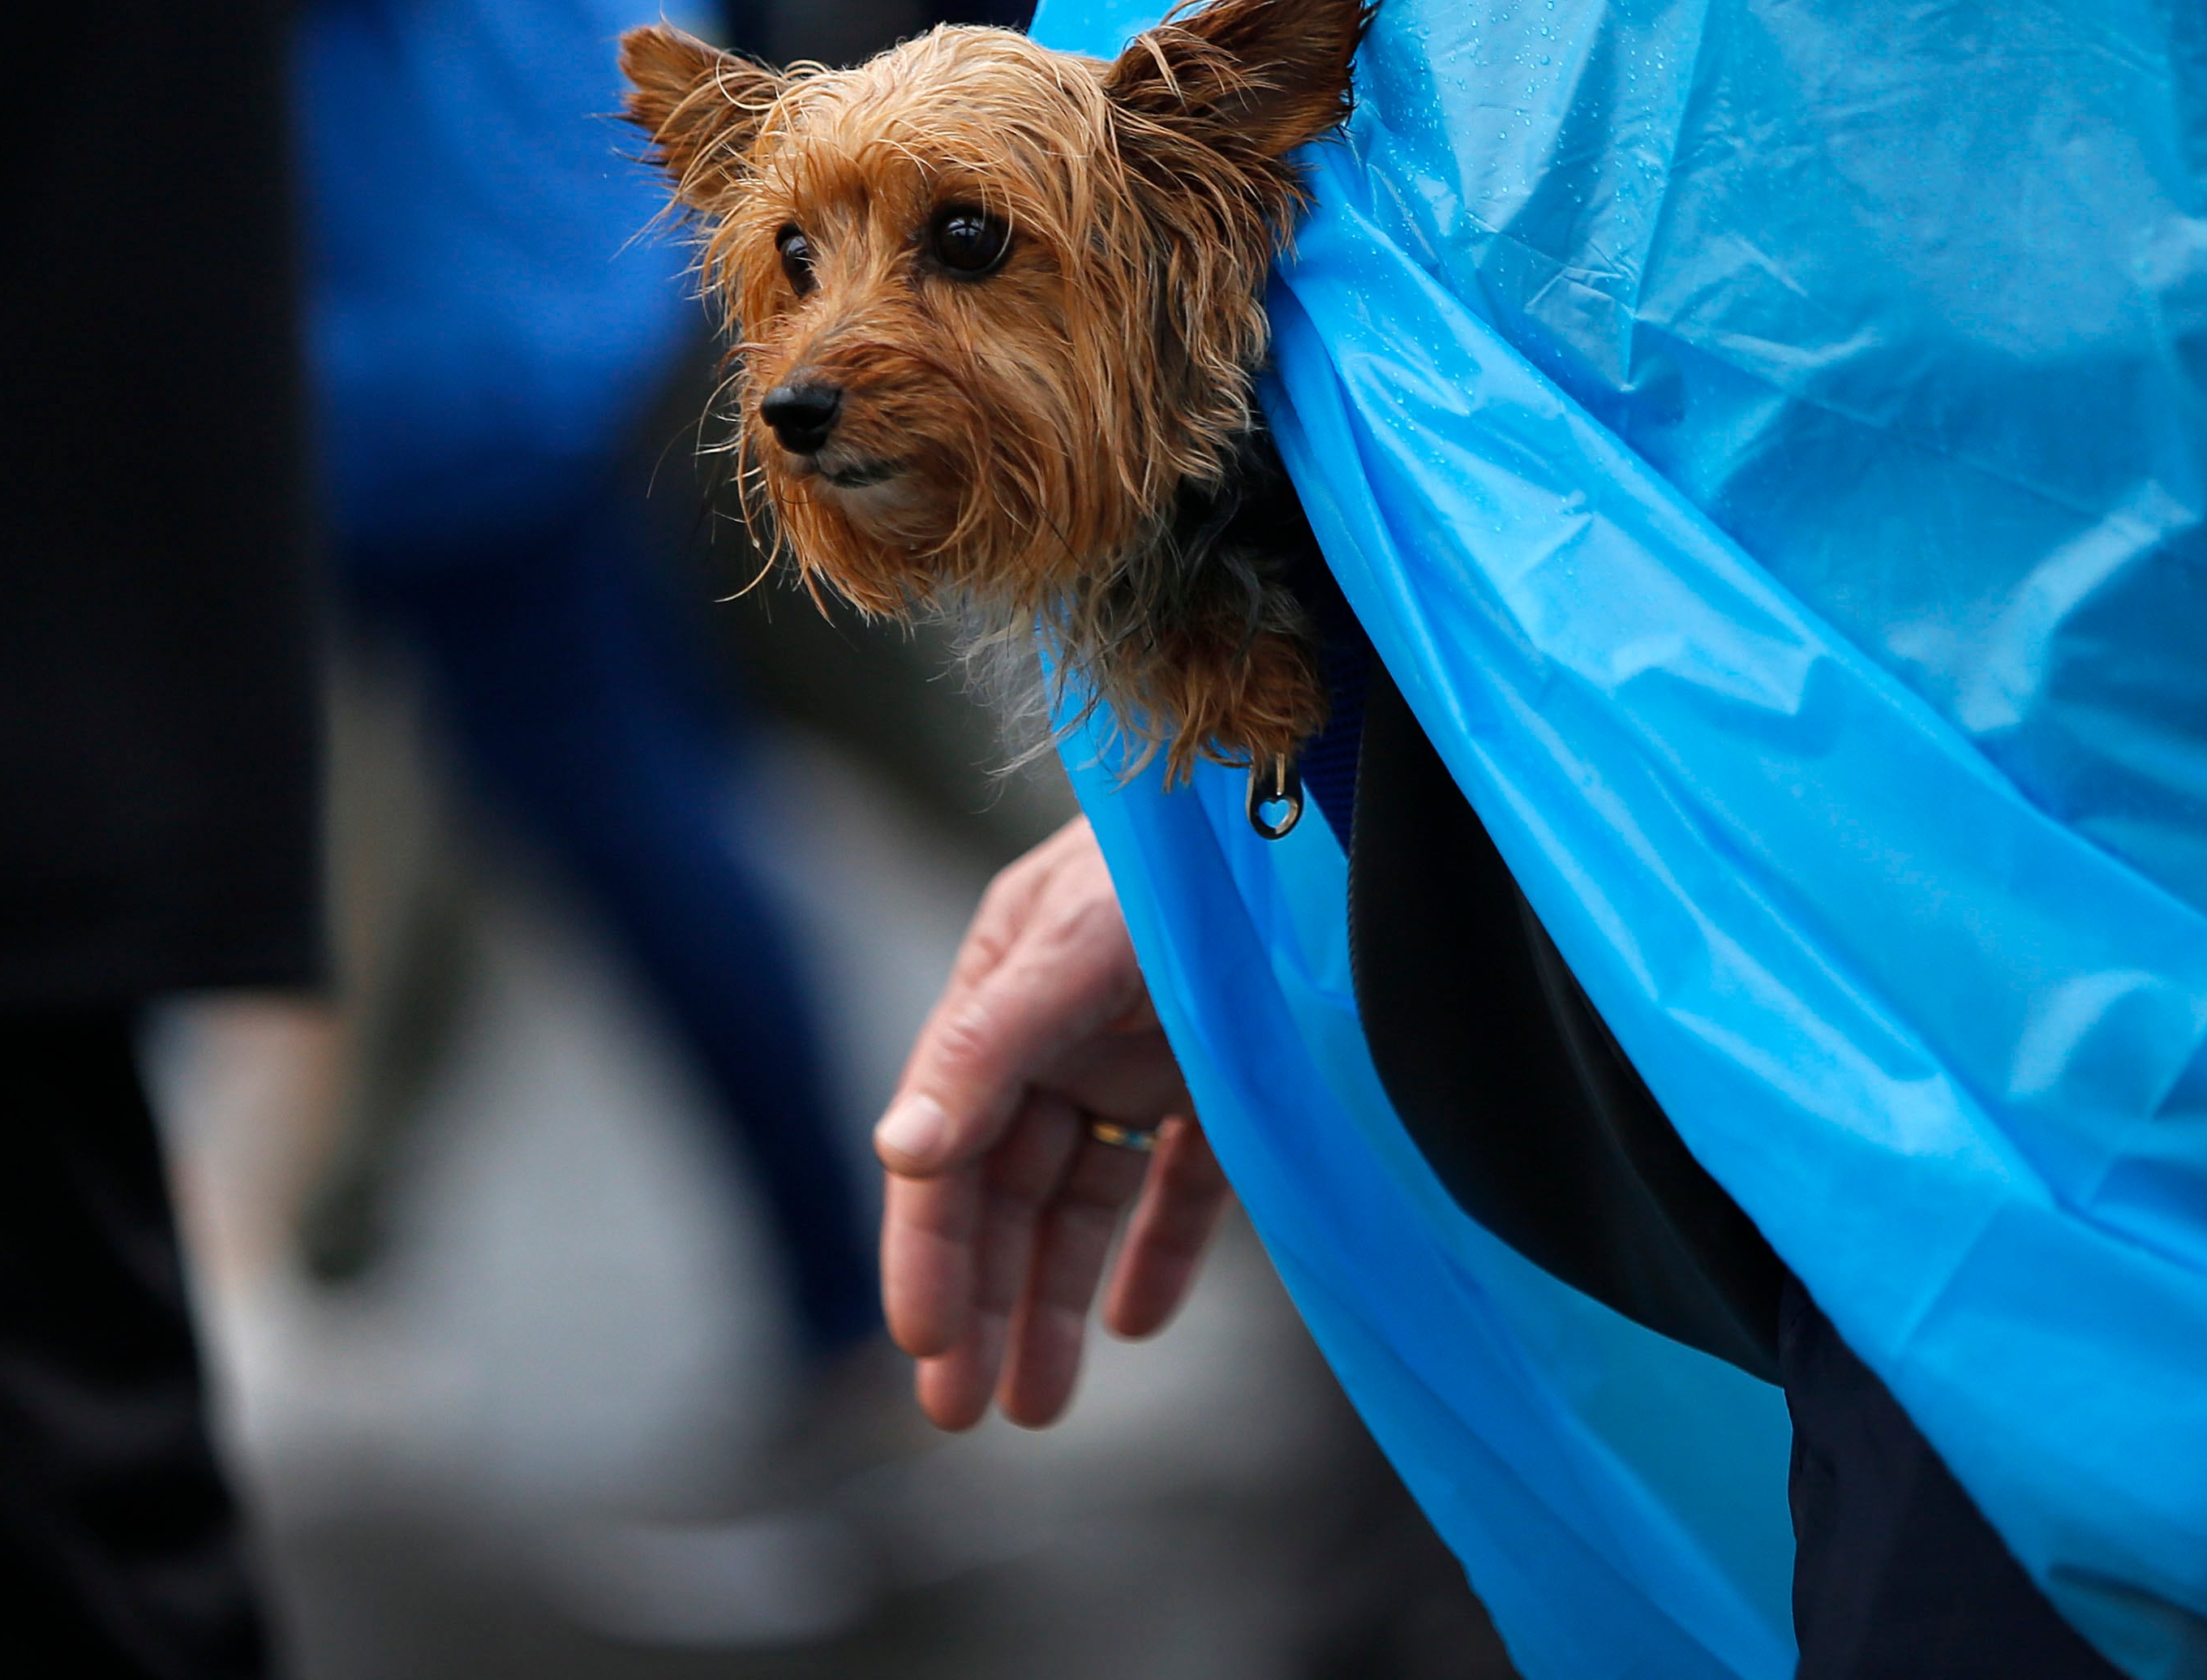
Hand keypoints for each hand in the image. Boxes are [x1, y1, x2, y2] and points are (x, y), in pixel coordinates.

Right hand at [874, 815, 1232, 1430]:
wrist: (1308, 795)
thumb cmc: (1177, 854)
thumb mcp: (1074, 943)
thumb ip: (989, 1043)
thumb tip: (897, 1148)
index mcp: (1006, 989)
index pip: (945, 1144)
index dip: (928, 1245)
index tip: (925, 1342)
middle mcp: (1063, 1030)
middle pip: (1003, 1188)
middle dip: (980, 1298)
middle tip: (961, 1413)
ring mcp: (1142, 1055)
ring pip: (1080, 1198)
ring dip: (1053, 1298)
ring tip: (1036, 1406)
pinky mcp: (1222, 1078)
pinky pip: (1176, 1180)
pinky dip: (1157, 1248)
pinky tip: (1135, 1324)